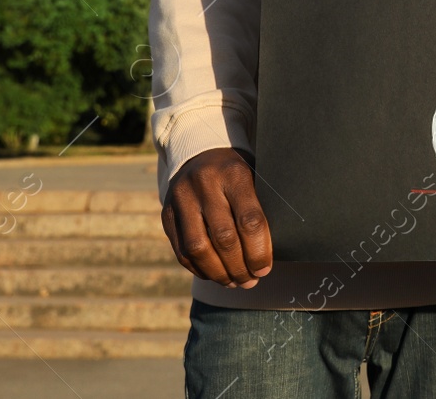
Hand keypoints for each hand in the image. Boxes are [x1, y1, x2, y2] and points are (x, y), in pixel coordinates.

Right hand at [162, 147, 272, 287]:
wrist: (200, 152)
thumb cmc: (238, 172)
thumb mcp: (254, 177)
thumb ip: (260, 208)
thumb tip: (269, 254)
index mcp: (234, 173)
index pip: (249, 220)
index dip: (259, 250)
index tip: (265, 268)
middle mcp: (204, 184)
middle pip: (223, 237)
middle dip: (239, 266)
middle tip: (251, 281)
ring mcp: (181, 198)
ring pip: (198, 248)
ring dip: (218, 273)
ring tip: (234, 282)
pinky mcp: (166, 212)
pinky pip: (180, 250)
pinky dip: (199, 269)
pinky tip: (214, 275)